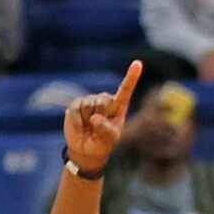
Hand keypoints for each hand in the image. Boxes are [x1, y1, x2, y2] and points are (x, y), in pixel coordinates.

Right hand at [62, 60, 142, 174]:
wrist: (85, 149)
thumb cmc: (103, 143)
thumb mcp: (109, 138)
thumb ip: (105, 129)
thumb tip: (94, 118)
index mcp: (118, 106)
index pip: (126, 89)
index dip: (131, 77)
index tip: (138, 63)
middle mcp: (105, 99)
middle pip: (102, 102)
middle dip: (99, 117)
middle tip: (96, 128)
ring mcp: (90, 100)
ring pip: (88, 106)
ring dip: (86, 120)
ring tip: (88, 127)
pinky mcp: (76, 104)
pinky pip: (75, 109)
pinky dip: (76, 121)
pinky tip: (80, 125)